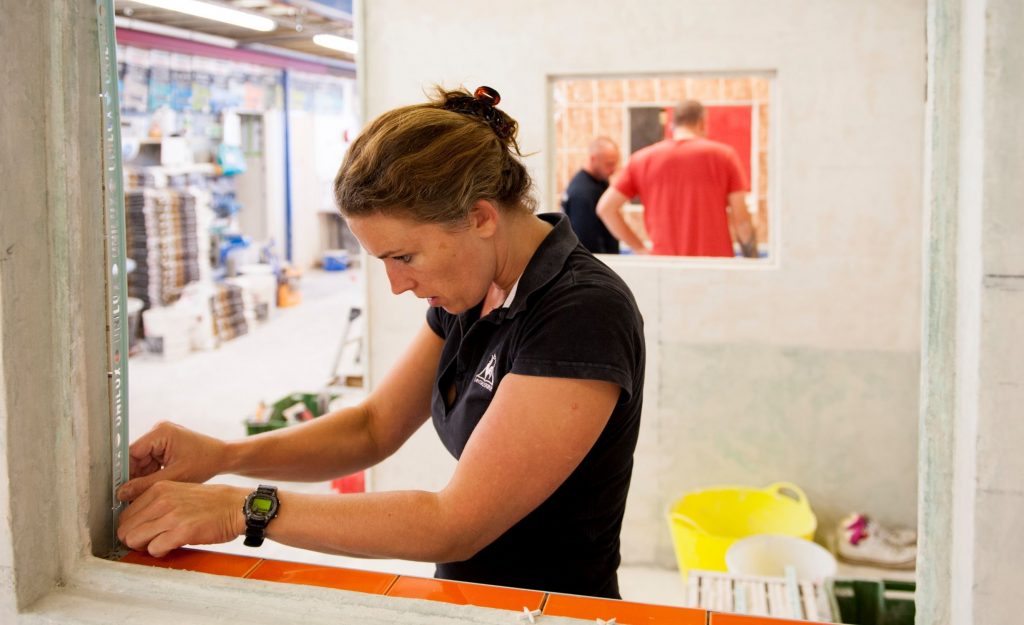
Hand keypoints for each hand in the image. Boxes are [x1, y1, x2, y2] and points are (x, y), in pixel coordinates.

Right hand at [117, 421, 228, 501]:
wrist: (223, 457)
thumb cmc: (205, 463)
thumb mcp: (175, 477)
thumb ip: (146, 485)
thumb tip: (122, 492)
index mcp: (160, 432)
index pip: (131, 453)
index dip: (125, 473)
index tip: (119, 491)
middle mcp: (158, 431)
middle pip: (135, 458)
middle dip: (135, 478)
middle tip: (130, 499)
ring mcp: (161, 438)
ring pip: (142, 463)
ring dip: (143, 479)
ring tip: (144, 496)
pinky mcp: (165, 446)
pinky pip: (150, 463)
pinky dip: (151, 476)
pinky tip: (155, 489)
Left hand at [117, 481, 246, 556]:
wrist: (237, 506)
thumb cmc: (211, 502)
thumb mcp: (180, 491)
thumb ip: (157, 503)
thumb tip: (136, 522)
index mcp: (159, 489)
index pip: (125, 514)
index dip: (132, 527)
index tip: (141, 532)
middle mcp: (162, 501)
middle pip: (126, 529)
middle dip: (134, 539)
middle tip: (148, 542)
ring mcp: (171, 516)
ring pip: (135, 539)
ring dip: (145, 546)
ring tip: (159, 544)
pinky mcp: (182, 532)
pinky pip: (154, 549)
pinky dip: (159, 552)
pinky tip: (170, 547)